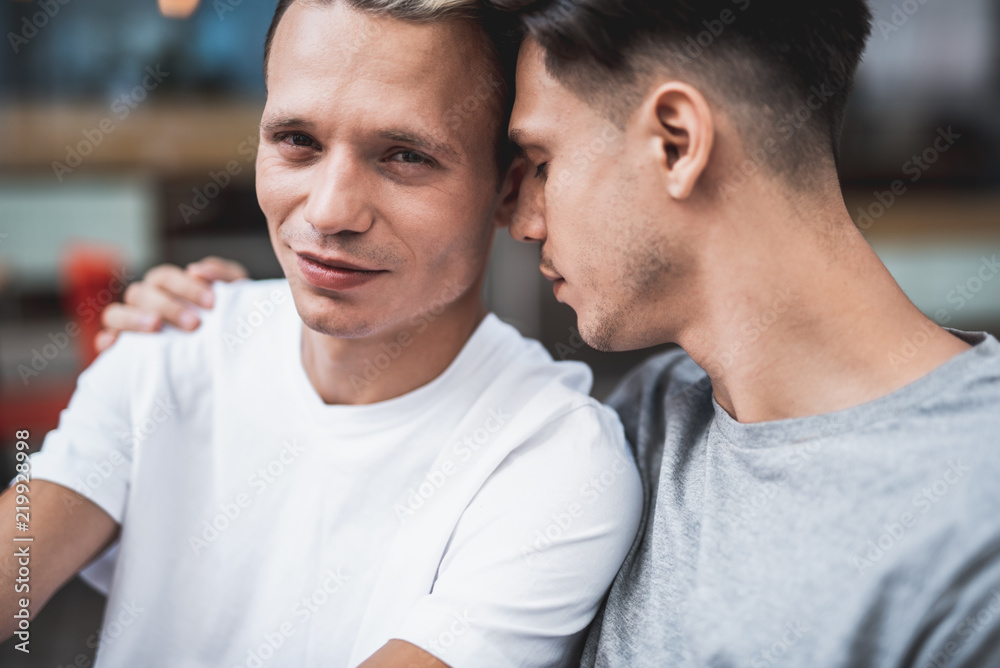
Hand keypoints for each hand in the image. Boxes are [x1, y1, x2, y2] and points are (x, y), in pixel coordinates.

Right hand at [95, 256, 248, 351]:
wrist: (222, 365)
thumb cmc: (224, 325)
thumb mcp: (233, 301)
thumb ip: (226, 278)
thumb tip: (199, 270)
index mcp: (166, 288)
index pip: (166, 278)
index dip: (186, 286)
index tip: (212, 301)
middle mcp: (144, 304)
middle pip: (141, 292)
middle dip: (168, 306)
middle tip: (194, 324)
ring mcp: (128, 326)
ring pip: (115, 312)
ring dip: (133, 318)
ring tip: (156, 327)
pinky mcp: (120, 351)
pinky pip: (104, 341)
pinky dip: (107, 340)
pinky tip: (116, 344)